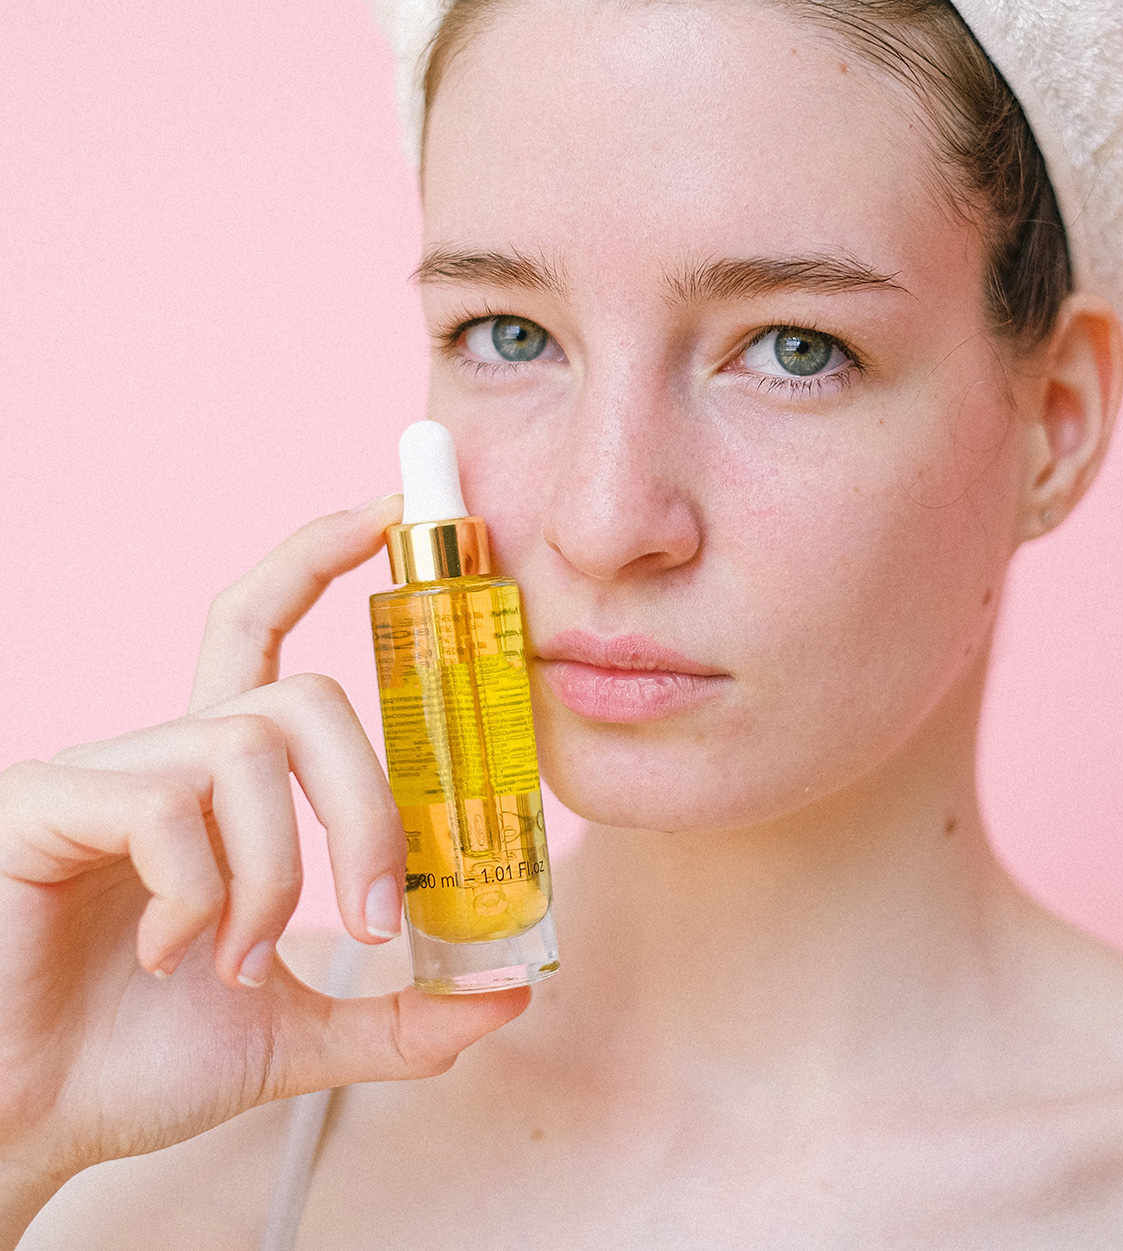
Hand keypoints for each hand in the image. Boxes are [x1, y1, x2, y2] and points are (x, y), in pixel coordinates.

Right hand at [0, 496, 529, 1239]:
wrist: (23, 1127)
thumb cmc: (135, 1062)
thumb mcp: (295, 1031)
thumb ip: (400, 1015)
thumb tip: (507, 990)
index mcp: (213, 783)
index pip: (262, 632)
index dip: (316, 558)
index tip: (386, 519)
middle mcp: (161, 756)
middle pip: (301, 698)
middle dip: (366, 806)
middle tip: (378, 916)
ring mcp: (100, 773)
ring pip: (246, 750)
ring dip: (274, 873)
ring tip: (236, 957)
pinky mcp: (43, 804)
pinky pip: (167, 804)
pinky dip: (199, 892)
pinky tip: (170, 953)